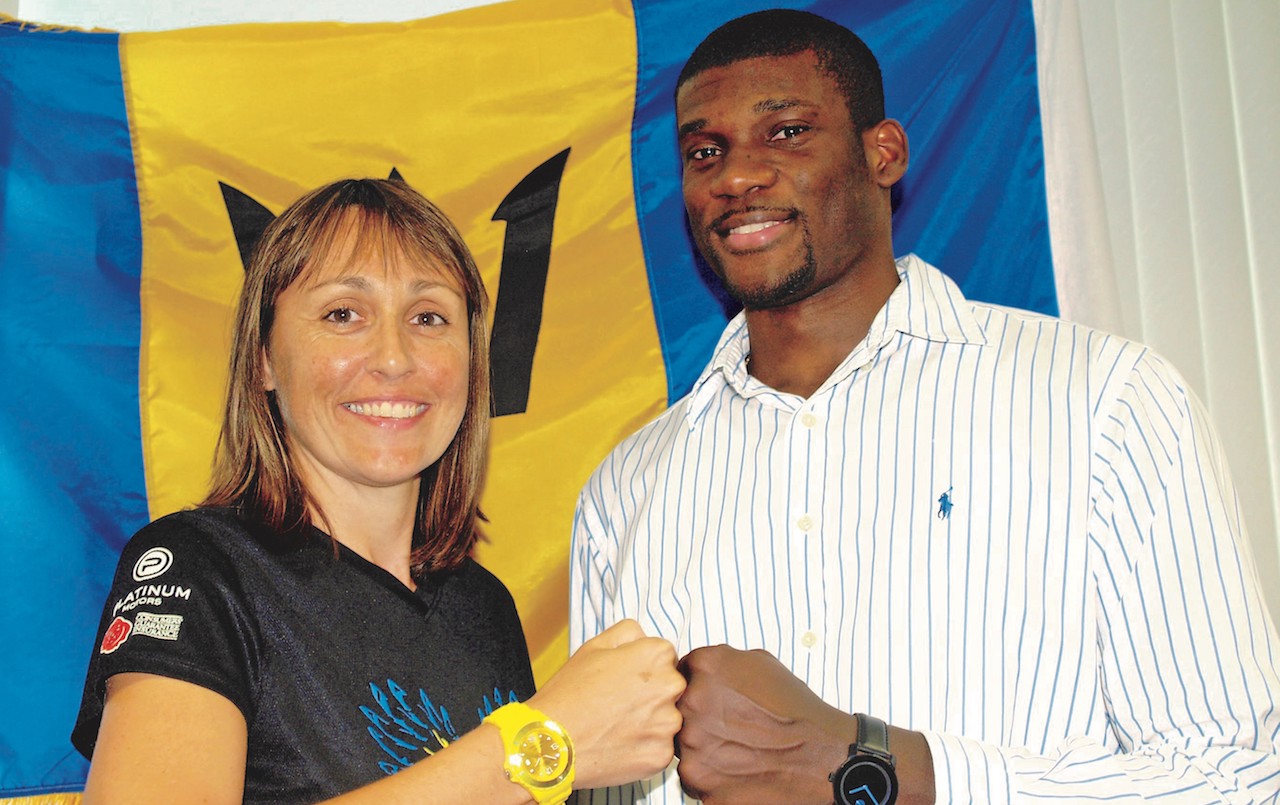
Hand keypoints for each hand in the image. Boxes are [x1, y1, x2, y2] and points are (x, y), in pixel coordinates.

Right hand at [528, 619, 683, 788]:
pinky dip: (645, 748)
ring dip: (652, 723)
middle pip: (673, 687)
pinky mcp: (661, 755)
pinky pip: (662, 748)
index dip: (644, 668)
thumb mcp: (594, 646)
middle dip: (653, 694)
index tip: (626, 680)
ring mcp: (667, 723)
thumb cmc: (569, 692)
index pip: (666, 657)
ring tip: (619, 727)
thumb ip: (628, 632)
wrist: (550, 741)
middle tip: (621, 705)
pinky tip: (621, 745)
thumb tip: (644, 638)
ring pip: (669, 719)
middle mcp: (669, 686)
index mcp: (655, 655)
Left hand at [675, 645, 851, 803]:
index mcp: (706, 667)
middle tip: (730, 726)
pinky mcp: (698, 781)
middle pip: (678, 709)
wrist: (821, 756)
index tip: (714, 697)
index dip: (698, 685)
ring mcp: (692, 744)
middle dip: (699, 717)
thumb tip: (702, 668)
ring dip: (704, 748)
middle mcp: (692, 702)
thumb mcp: (761, 664)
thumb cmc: (796, 712)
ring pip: (683, 745)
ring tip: (738, 749)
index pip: (681, 672)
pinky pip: (693, 777)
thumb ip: (723, 661)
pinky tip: (738, 770)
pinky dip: (711, 777)